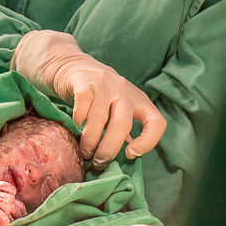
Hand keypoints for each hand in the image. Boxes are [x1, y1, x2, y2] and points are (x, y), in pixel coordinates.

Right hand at [12, 30, 166, 167]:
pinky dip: (79, 120)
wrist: (69, 63)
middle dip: (109, 148)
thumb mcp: (115, 107)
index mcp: (138, 98)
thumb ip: (122, 127)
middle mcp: (123, 89)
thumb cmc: (95, 93)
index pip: (156, 121)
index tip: (130, 154)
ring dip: (90, 140)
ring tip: (84, 151)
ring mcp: (103, 83)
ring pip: (100, 117)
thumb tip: (126, 156)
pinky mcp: (82, 80)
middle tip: (99, 163)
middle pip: (123, 123)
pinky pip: (82, 104)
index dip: (148, 142)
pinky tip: (75, 126)